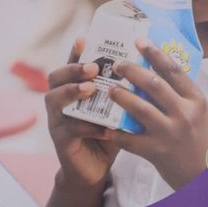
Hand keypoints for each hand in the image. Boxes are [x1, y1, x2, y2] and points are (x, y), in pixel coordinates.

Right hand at [43, 39, 121, 189]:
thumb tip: (153, 69)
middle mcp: (61, 101)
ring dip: (72, 92)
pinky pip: (69, 129)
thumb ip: (126, 92)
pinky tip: (101, 126)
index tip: (84, 38)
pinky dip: (86, 126)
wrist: (96, 168)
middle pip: (56, 77)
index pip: (72, 65)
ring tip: (90, 88)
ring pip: (55, 100)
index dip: (75, 52)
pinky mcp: (61, 140)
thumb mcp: (118, 109)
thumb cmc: (110, 133)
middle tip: (92, 67)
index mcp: (75, 89)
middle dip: (72, 69)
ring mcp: (57, 120)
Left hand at [110, 39, 207, 190]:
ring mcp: (169, 133)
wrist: (203, 172)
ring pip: (139, 108)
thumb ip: (179, 91)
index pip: (174, 70)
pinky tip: (103, 125)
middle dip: (131, 71)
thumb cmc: (196, 136)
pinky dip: (114, 131)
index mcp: (196, 100)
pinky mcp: (156, 152)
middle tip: (117, 64)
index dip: (154, 53)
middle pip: (154, 84)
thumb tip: (155, 63)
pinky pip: (129, 138)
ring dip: (120, 96)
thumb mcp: (195, 110)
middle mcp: (184, 114)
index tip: (139, 40)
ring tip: (109, 89)